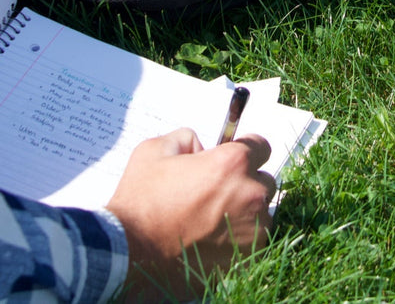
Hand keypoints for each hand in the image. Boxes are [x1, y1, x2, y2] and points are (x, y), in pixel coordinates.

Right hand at [106, 129, 275, 302]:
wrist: (131, 249)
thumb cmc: (142, 199)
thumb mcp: (156, 150)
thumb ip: (186, 138)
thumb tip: (201, 146)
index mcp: (232, 164)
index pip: (261, 146)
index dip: (245, 149)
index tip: (232, 159)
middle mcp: (250, 194)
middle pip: (263, 181)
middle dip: (244, 183)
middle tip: (216, 192)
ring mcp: (252, 229)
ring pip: (260, 213)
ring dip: (243, 212)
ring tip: (211, 219)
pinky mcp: (247, 256)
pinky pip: (252, 240)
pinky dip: (237, 238)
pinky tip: (212, 238)